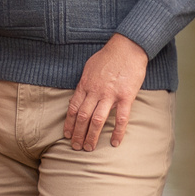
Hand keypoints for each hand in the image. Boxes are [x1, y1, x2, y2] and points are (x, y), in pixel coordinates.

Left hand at [66, 33, 149, 151]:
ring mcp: (110, 95)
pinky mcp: (125, 97)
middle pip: (82, 117)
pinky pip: (120, 118)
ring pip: (97, 120)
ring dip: (91, 136)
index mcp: (85, 84)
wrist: (127, 47)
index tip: (67, 135)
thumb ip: (84, 82)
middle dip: (77, 134)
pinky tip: (114, 142)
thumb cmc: (109, 56)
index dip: (69, 123)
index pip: (73, 108)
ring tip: (88, 148)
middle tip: (76, 147)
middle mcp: (95, 91)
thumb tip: (79, 93)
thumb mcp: (90, 67)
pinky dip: (117, 132)